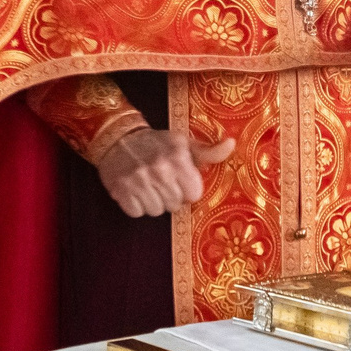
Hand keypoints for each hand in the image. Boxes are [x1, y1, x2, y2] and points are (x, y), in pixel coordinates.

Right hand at [96, 127, 237, 217]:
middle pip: (175, 205)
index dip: (187, 190)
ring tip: (148, 185)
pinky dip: (136, 205)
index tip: (180, 181)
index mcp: (178, 158)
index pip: (193, 195)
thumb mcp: (184, 143)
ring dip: (153, 202)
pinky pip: (137, 212)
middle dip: (170, 197)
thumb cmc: (156, 143)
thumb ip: (209, 151)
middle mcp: (159, 169)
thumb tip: (232, 144)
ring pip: (156, 211)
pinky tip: (135, 190)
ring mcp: (138, 180)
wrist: (118, 138)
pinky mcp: (121, 189)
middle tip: (161, 182)